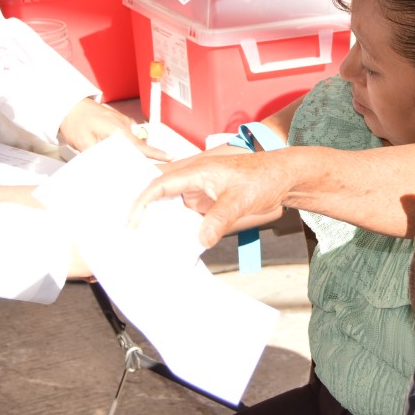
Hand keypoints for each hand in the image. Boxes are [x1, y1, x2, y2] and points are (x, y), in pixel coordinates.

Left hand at [58, 98, 171, 161]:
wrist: (68, 105)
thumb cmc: (76, 120)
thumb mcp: (84, 144)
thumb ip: (98, 158)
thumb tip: (106, 171)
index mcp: (117, 129)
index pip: (139, 146)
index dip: (155, 154)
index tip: (168, 157)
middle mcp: (123, 125)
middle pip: (137, 147)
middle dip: (140, 159)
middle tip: (140, 172)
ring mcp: (121, 123)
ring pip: (130, 143)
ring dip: (128, 153)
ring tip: (121, 164)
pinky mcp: (117, 124)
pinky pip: (124, 138)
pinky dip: (122, 146)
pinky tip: (114, 154)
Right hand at [129, 151, 286, 246]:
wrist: (283, 178)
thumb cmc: (263, 177)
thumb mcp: (240, 200)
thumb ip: (220, 219)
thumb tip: (201, 240)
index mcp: (198, 171)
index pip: (161, 184)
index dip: (143, 201)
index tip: (133, 220)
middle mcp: (195, 180)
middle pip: (162, 194)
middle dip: (145, 211)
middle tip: (131, 233)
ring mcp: (202, 192)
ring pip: (174, 207)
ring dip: (163, 222)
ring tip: (148, 242)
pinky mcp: (210, 203)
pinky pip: (189, 216)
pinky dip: (181, 228)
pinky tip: (177, 242)